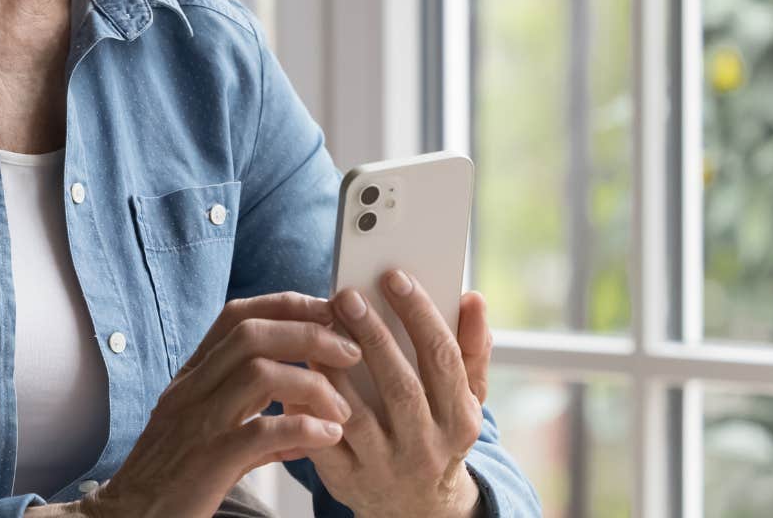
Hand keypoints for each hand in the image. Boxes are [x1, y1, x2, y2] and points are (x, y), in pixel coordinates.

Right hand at [82, 291, 363, 517]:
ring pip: (258, 374)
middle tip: (351, 352)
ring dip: (312, 383)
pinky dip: (301, 429)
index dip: (287, 305)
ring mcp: (197, 422)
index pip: (237, 317)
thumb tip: (308, 425)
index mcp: (192, 377)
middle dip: (309, 333)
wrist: (130, 517)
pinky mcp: (206, 461)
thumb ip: (256, 423)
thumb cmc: (172, 478)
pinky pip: (259, 432)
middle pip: (251, 334)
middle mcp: (191, 390)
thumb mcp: (210, 436)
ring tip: (342, 409)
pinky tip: (327, 438)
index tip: (328, 313)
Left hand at [293, 274, 493, 517]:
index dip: (419, 315)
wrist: (417, 505)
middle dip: (373, 336)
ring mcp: (386, 467)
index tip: (394, 277)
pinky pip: (323, 439)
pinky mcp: (348, 480)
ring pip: (356, 414)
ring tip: (319, 328)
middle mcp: (426, 446)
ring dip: (335, 368)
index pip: (442, 359)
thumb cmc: (438, 432)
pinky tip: (299, 372)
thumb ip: (470, 349)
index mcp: (460, 419)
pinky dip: (308, 406)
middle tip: (348, 295)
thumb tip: (473, 298)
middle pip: (400, 385)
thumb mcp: (465, 398)